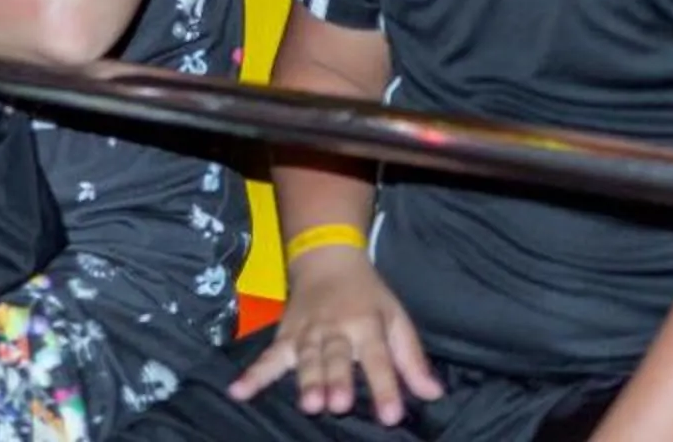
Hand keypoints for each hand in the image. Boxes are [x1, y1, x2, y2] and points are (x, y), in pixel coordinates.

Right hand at [231, 248, 442, 421]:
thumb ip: (412, 358)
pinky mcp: (285, 335)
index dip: (385, 386)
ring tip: (310, 404)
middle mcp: (335, 328)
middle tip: (339, 404)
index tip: (391, 415)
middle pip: (337, 357)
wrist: (325, 257)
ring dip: (307, 380)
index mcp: (367, 323)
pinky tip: (238, 391)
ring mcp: (306, 332)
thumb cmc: (367, 296)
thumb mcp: (396, 318)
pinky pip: (268, 356)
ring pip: (306, 358)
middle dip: (338, 380)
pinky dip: (253, 374)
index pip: (379, 358)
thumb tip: (434, 394)